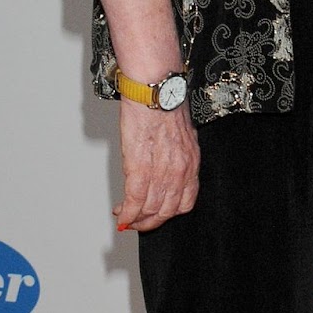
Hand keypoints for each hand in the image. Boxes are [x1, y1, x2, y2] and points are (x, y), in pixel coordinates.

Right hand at [113, 98, 199, 232]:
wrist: (155, 90)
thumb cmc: (165, 106)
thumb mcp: (181, 136)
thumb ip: (177, 157)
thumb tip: (164, 171)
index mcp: (191, 162)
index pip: (186, 202)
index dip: (168, 214)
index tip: (155, 216)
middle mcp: (180, 170)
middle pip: (167, 211)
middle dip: (149, 221)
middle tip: (136, 222)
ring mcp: (161, 170)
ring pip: (150, 209)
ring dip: (135, 218)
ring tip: (125, 216)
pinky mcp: (140, 166)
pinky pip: (135, 200)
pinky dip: (127, 212)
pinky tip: (121, 213)